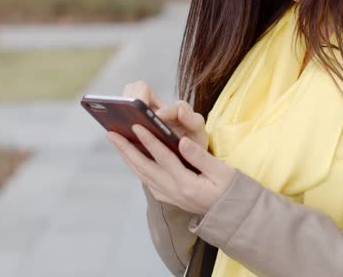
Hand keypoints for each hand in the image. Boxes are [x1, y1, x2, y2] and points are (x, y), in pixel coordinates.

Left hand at [113, 81, 234, 214]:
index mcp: (186, 183)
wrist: (231, 215)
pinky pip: (147, 181)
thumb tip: (182, 141)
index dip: (149, 140)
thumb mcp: (222, 172)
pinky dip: (136, 167)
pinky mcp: (168, 197)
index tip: (136, 126)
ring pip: (142, 174)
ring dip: (127, 158)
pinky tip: (131, 158)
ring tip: (116, 142)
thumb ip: (200, 157)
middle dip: (126, 149)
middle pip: (144, 167)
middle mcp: (173, 191)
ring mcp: (169, 196)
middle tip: (111, 134)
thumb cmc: (230, 190)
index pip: (163, 157)